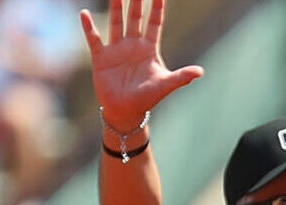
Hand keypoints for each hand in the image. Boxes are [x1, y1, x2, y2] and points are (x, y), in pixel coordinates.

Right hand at [81, 0, 202, 132]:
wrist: (126, 111)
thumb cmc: (147, 98)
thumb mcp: (165, 85)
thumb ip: (182, 76)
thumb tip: (200, 72)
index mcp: (149, 49)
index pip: (154, 23)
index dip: (157, 8)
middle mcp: (133, 45)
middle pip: (135, 17)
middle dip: (136, 2)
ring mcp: (117, 49)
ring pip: (116, 22)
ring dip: (116, 8)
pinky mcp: (102, 57)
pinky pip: (94, 38)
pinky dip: (89, 27)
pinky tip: (85, 13)